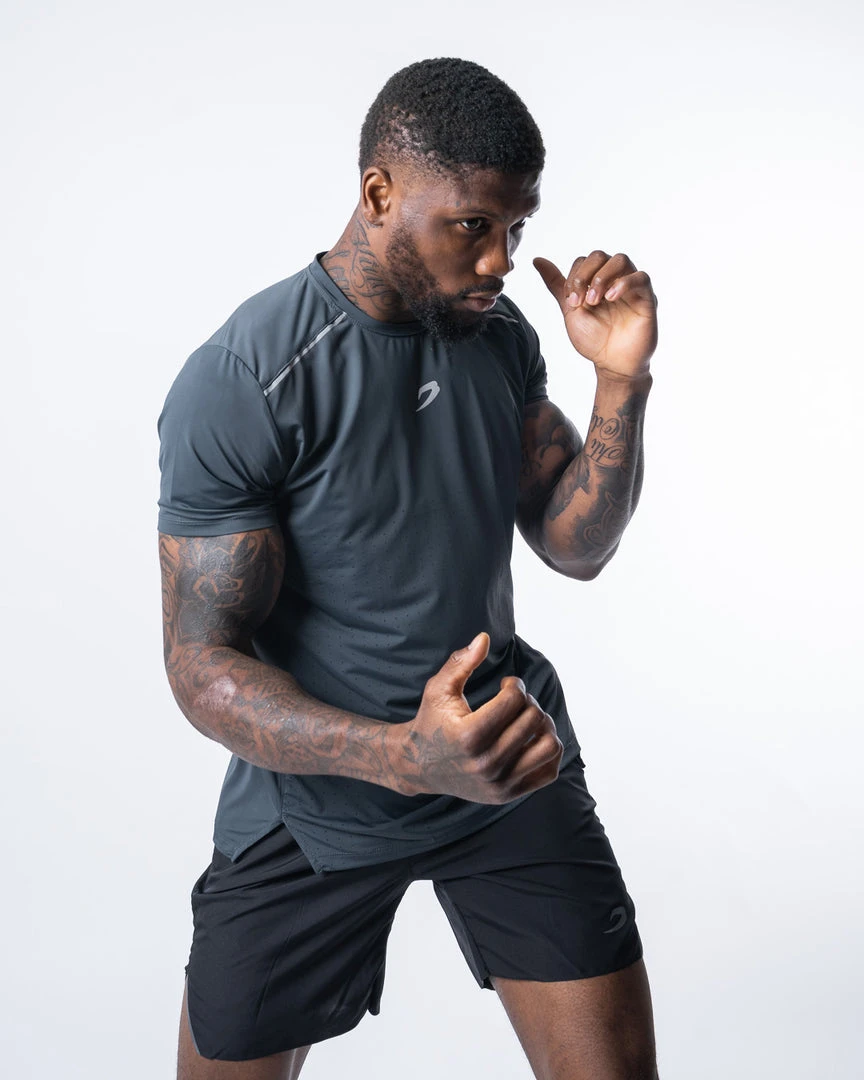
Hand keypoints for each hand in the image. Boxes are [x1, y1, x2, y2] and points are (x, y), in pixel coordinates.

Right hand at [395, 632, 563, 802]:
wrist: (420, 766)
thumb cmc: (432, 721)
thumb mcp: (439, 689)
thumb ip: (461, 663)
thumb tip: (485, 638)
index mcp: (469, 735)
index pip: (514, 700)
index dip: (515, 684)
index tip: (507, 684)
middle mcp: (486, 763)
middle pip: (533, 719)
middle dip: (528, 701)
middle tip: (516, 700)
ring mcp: (499, 782)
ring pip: (549, 746)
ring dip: (545, 725)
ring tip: (529, 718)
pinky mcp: (508, 794)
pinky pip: (549, 771)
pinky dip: (548, 750)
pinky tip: (532, 738)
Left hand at [534, 250, 657, 380]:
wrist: (612, 364)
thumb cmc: (594, 340)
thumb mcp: (570, 311)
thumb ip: (557, 286)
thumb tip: (538, 260)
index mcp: (596, 282)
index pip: (584, 261)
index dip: (574, 276)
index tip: (570, 301)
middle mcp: (614, 280)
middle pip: (600, 256)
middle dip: (585, 275)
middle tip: (580, 300)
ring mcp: (631, 287)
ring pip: (620, 260)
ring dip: (602, 277)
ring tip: (595, 300)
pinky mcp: (647, 298)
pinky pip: (641, 277)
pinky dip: (624, 283)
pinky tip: (610, 297)